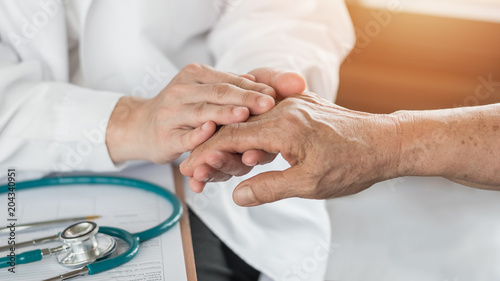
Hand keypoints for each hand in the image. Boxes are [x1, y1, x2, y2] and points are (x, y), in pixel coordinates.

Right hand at [106, 63, 276, 163]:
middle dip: (245, 98)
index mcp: (195, 74)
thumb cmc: (181, 108)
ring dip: (224, 114)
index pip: (229, 80)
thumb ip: (230, 85)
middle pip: (218, 93)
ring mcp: (172, 113)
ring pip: (202, 112)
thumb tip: (258, 81)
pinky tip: (210, 132)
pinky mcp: (166, 137)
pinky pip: (184, 136)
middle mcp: (182, 90)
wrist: (141, 127)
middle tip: (269, 103)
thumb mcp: (203, 91)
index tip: (275, 94)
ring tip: (245, 114)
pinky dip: (197, 135)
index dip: (253, 88)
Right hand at [181, 92, 400, 205]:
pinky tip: (248, 153)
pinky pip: (265, 121)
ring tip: (221, 167)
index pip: (231, 137)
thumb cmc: (353, 163)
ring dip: (232, 145)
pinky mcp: (299, 109)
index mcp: (284, 125)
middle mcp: (284, 109)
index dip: (207, 154)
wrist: (385, 142)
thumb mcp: (310, 183)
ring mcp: (292, 106)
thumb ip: (269, 188)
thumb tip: (238, 195)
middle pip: (235, 127)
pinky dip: (251, 137)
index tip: (192, 168)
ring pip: (249, 124)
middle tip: (199, 171)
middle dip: (213, 150)